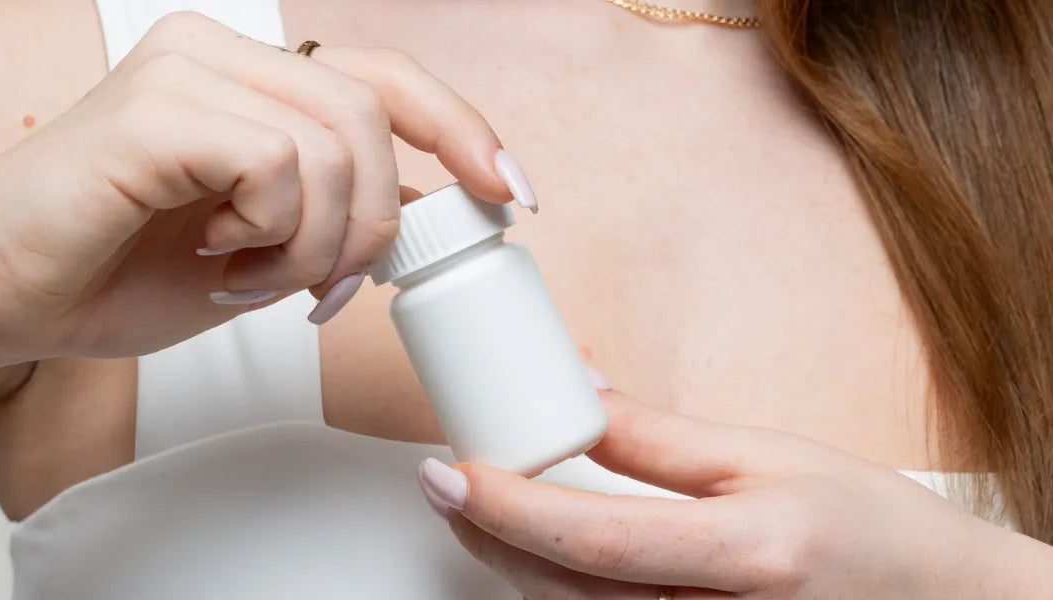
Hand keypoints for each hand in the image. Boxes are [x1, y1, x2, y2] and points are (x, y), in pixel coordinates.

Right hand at [0, 12, 532, 377]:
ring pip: (335, 143)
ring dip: (316, 243)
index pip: (386, 78)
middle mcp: (220, 51)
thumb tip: (430, 210)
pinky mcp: (155, 109)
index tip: (508, 193)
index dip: (462, 130)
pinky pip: (274, 163)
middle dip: (373, 224)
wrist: (0, 296)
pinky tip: (215, 259)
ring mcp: (185, 69)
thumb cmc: (117, 271)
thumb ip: (335, 215)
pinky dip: (267, 232)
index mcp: (250, 75)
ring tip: (254, 280)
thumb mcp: (264, 247)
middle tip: (327, 292)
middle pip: (374, 114)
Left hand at [417, 389, 1026, 598]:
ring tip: (478, 502)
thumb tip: (579, 396)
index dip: (509, 507)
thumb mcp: (767, 459)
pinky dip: (555, 587)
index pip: (597, 540)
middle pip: (564, 590)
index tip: (450, 470)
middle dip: (487, 534)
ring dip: (511, 562)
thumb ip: (659, 439)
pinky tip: (536, 549)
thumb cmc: (873, 530)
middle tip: (446, 478)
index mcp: (749, 555)